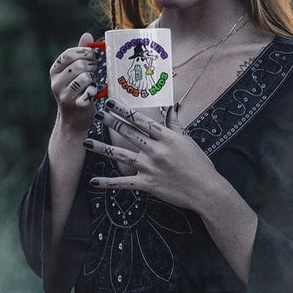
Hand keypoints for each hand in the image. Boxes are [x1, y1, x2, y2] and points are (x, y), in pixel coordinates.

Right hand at [50, 32, 97, 129]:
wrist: (74, 119)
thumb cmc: (77, 90)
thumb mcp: (75, 71)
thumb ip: (80, 53)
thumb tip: (87, 35)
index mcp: (54, 71)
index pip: (69, 54)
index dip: (84, 52)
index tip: (92, 55)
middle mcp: (56, 83)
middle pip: (79, 65)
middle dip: (91, 66)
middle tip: (94, 70)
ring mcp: (64, 95)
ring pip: (85, 78)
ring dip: (93, 79)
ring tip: (92, 82)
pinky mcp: (76, 105)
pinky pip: (89, 92)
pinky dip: (94, 91)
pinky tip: (92, 93)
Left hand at [83, 98, 220, 211]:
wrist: (206, 190)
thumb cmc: (199, 164)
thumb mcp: (188, 140)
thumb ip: (175, 123)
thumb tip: (172, 107)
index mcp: (166, 137)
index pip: (141, 120)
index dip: (123, 111)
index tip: (110, 102)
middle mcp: (156, 150)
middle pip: (128, 133)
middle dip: (110, 122)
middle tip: (96, 114)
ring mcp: (150, 167)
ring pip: (120, 155)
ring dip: (101, 148)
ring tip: (86, 141)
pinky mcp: (147, 184)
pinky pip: (123, 183)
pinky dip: (107, 183)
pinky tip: (93, 181)